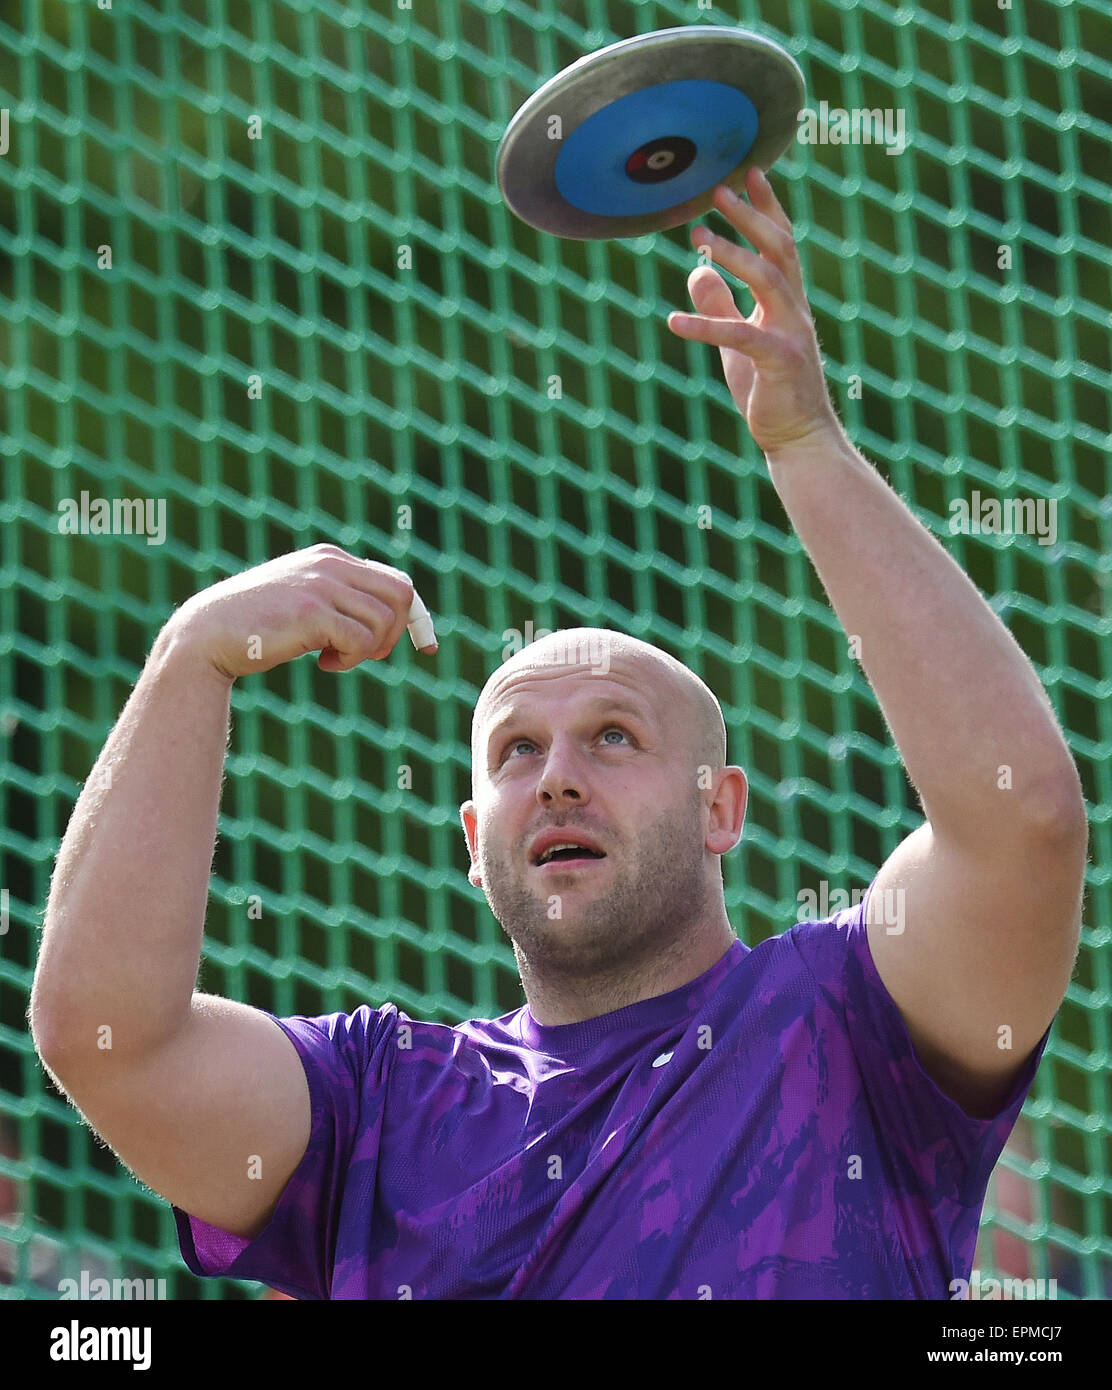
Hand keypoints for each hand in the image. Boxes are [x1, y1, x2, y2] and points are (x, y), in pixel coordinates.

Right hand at [165, 544, 432, 680]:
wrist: (206, 635)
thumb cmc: (255, 627)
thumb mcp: (303, 604)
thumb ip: (339, 603)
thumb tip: (387, 627)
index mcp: (329, 558)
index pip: (394, 581)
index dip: (415, 616)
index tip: (426, 646)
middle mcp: (329, 564)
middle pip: (400, 594)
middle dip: (394, 632)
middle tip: (367, 655)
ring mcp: (320, 585)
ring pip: (382, 621)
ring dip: (366, 650)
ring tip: (332, 657)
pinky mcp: (312, 611)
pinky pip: (360, 640)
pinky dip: (349, 659)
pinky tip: (322, 663)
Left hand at [667, 166, 843, 456]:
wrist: (798, 439)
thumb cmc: (770, 391)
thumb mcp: (736, 343)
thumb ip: (720, 305)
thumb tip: (697, 270)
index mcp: (788, 303)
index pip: (782, 243)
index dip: (767, 206)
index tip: (751, 170)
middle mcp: (795, 310)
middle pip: (778, 249)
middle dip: (751, 216)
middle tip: (720, 188)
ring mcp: (792, 334)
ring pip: (767, 279)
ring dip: (734, 253)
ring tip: (699, 234)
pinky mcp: (780, 362)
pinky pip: (740, 337)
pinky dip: (706, 327)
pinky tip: (672, 323)